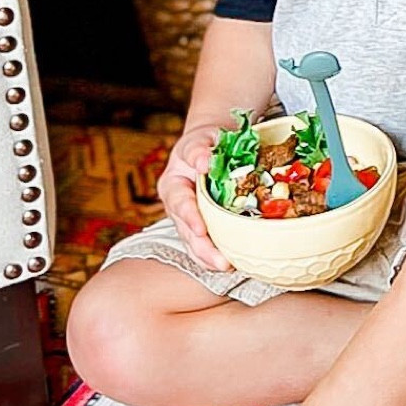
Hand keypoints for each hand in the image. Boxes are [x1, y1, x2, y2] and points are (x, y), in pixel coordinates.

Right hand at [158, 123, 233, 270]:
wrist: (211, 149)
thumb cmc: (206, 143)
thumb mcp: (201, 138)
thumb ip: (199, 148)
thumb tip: (204, 161)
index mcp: (173, 184)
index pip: (179, 202)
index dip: (189, 217)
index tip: (201, 229)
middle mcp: (177, 206)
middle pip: (186, 231)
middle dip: (202, 248)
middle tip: (221, 261)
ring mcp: (188, 220)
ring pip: (194, 243)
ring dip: (209, 258)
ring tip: (227, 267)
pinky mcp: (202, 228)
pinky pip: (205, 246)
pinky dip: (215, 257)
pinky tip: (232, 264)